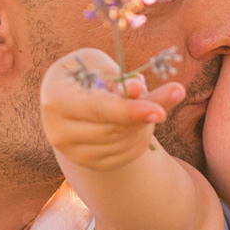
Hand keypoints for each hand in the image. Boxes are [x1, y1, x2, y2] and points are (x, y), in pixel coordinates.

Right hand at [40, 47, 184, 172]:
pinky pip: (126, 155)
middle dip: (146, 114)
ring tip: (147, 103)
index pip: (98, 110)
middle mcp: (58, 130)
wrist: (72, 101)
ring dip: (145, 124)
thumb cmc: (88, 75)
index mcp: (56, 98)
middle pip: (114, 129)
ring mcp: (72, 152)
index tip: (160, 113)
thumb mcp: (101, 65)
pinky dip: (141, 138)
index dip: (130, 112)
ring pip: (123, 143)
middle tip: (173, 92)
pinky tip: (140, 122)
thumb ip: (119, 78)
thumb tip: (136, 90)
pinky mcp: (87, 164)